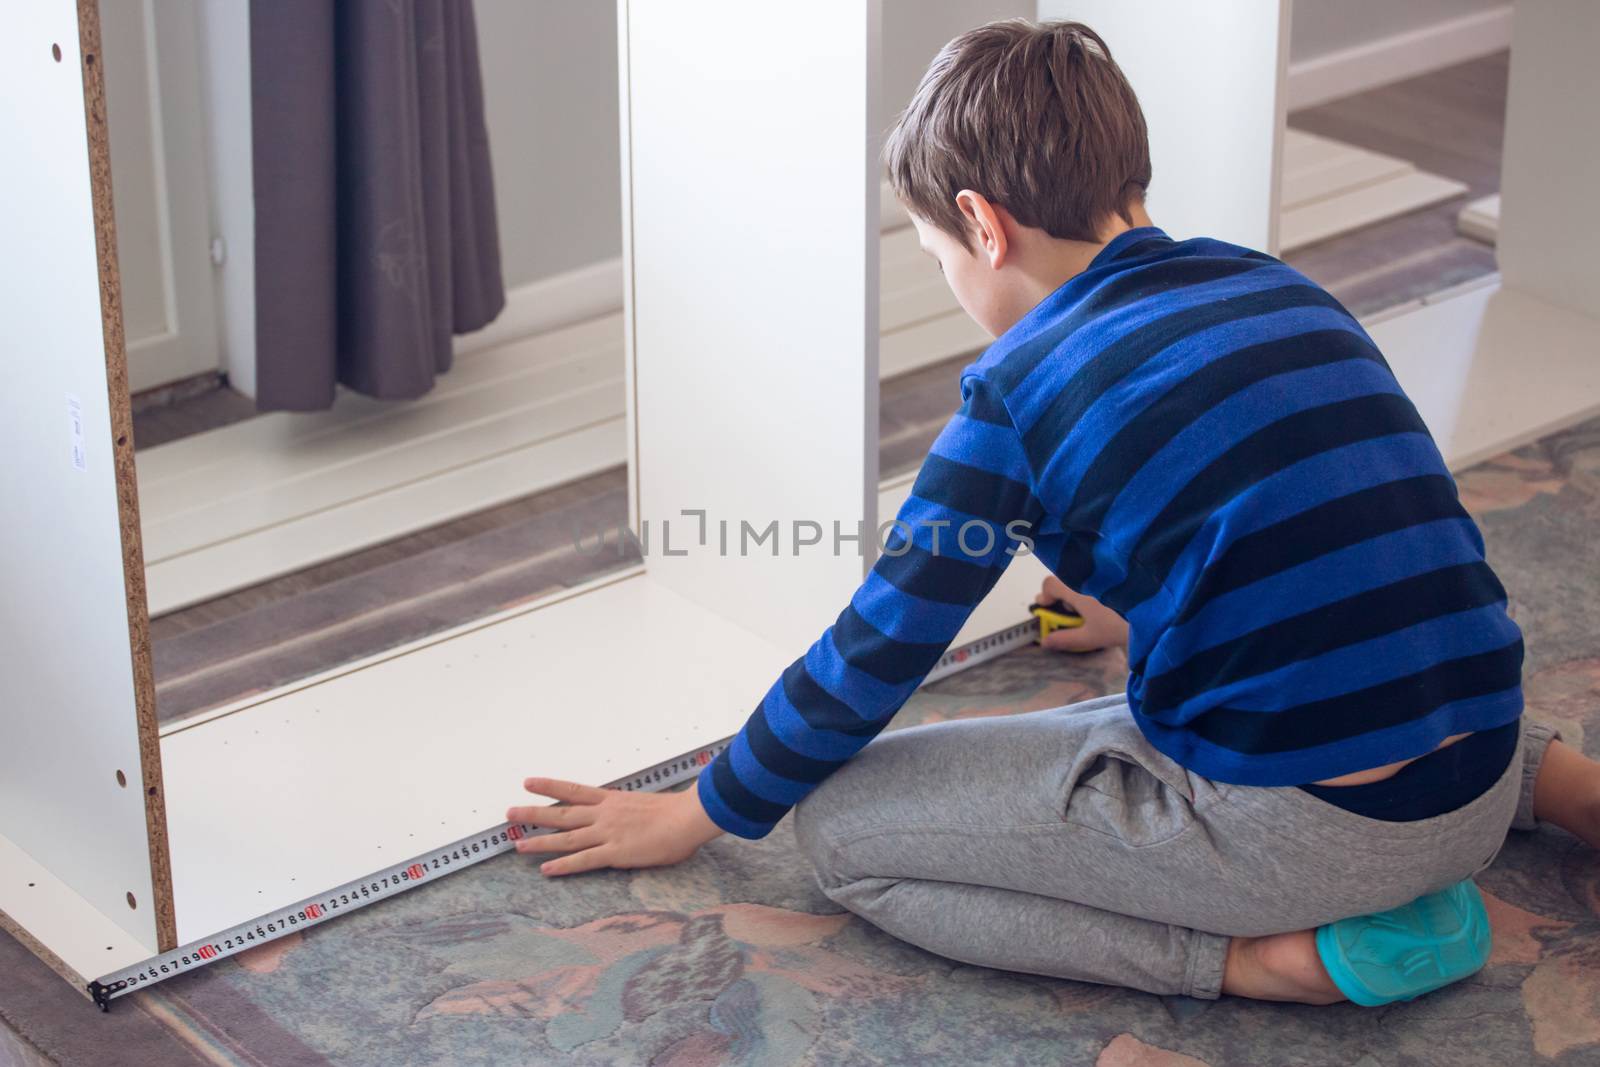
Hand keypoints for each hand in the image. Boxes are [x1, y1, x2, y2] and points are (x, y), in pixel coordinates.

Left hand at [506, 777, 724, 876]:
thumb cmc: (677, 813)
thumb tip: (626, 818)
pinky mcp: (615, 853)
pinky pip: (583, 861)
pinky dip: (563, 866)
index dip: (549, 786)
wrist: (688, 818)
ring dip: (540, 842)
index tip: (528, 782)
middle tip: (510, 813)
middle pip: (561, 813)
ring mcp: (607, 834)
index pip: (573, 790)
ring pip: (566, 838)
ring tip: (517, 844)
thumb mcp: (645, 806)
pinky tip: (546, 870)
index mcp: (612, 800)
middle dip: (533, 814)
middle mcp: (604, 815)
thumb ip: (630, 812)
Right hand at [1035, 575, 1128, 652]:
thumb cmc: (1119, 624)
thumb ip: (1065, 639)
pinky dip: (1093, 590)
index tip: (1048, 608)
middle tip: (1071, 613)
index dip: (1046, 596)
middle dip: (1063, 596)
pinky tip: (1105, 606)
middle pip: (1065, 581)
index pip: (1050, 584)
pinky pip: (1094, 579)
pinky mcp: (1115, 577)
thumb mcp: (1090, 636)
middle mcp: (1086, 577)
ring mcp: (1101, 575)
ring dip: (1079, 593)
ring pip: (1080, 580)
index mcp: (1076, 589)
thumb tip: (1045, 642)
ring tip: (1090, 612)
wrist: (1155, 614)